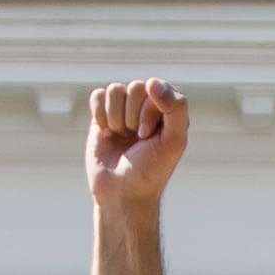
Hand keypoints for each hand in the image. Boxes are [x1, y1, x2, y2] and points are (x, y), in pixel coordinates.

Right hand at [83, 76, 187, 214]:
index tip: (146, 137)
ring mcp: (123, 110)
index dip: (148, 112)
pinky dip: (99, 114)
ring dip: (115, 118)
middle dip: (131, 116)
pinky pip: (98, 95)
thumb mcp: (174, 140)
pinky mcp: (102, 116)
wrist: (121, 193)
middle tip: (134, 139)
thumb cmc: (151, 170)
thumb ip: (176, 107)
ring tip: (121, 137)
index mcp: (167, 109)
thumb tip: (151, 81)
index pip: (156, 89)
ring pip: (115, 90)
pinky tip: (105, 133)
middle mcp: (146, 106)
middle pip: (135, 87)